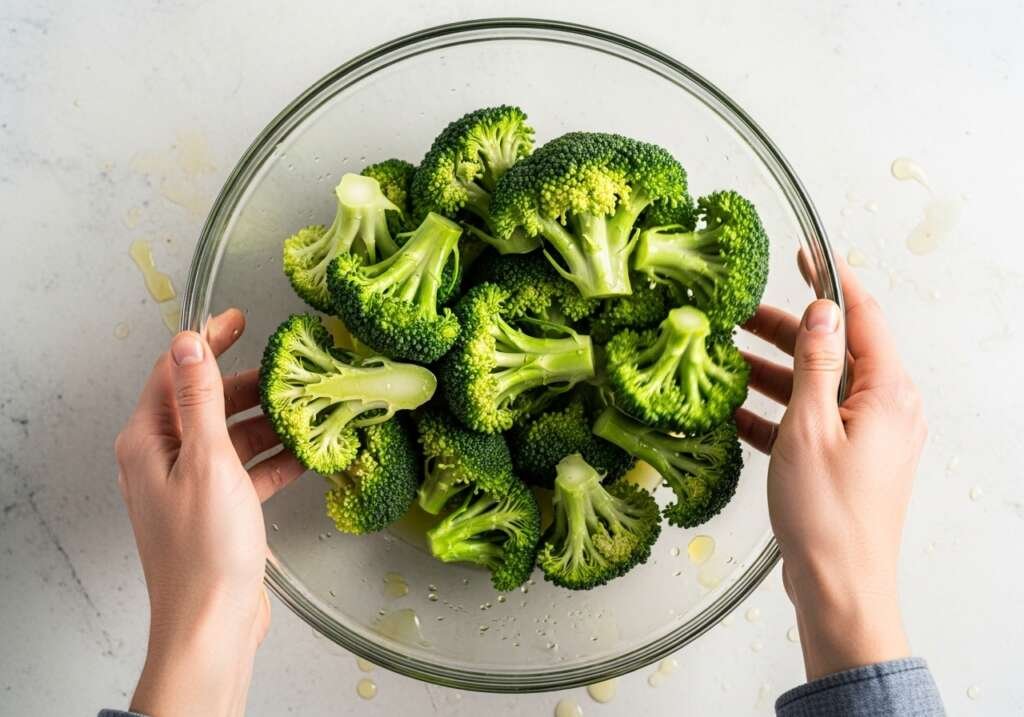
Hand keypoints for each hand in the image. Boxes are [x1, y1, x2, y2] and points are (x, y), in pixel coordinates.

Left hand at [115, 309, 304, 715]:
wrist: (213, 622)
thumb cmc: (205, 549)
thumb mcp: (208, 461)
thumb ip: (200, 399)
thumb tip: (188, 343)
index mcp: (149, 442)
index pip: (175, 372)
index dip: (209, 342)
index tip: (240, 319)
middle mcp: (165, 459)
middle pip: (210, 404)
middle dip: (252, 387)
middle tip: (294, 372)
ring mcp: (193, 486)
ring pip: (234, 438)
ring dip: (270, 424)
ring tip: (311, 409)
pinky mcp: (218, 509)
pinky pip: (248, 471)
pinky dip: (275, 461)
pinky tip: (308, 454)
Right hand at [735, 257, 926, 680]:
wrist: (839, 587)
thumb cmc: (828, 515)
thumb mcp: (810, 426)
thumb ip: (816, 363)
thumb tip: (821, 311)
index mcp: (887, 394)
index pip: (863, 316)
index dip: (830, 280)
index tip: (803, 253)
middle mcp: (883, 410)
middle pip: (833, 350)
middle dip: (784, 331)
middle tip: (739, 313)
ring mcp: (863, 437)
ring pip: (814, 387)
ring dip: (771, 373)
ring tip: (723, 358)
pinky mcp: (842, 461)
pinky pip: (806, 422)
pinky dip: (773, 413)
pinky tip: (731, 410)